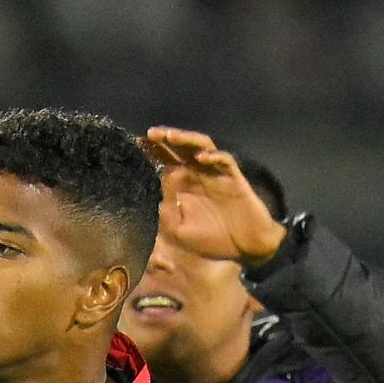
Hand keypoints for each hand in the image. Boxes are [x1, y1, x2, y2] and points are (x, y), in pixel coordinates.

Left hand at [143, 126, 287, 267]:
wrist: (246, 248)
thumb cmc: (214, 240)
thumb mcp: (180, 231)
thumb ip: (164, 214)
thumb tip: (152, 198)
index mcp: (184, 183)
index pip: (165, 160)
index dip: (152, 150)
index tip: (137, 141)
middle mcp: (198, 173)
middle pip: (180, 148)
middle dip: (165, 139)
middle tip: (150, 134)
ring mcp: (216, 173)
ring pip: (201, 146)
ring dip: (186, 140)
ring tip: (171, 137)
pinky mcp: (234, 178)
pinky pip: (225, 161)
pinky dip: (214, 157)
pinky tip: (201, 157)